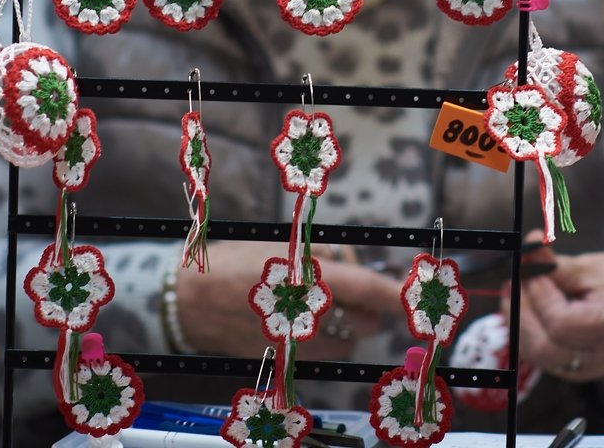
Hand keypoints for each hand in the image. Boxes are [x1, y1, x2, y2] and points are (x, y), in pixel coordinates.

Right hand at [174, 242, 403, 359]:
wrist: (190, 300)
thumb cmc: (237, 261)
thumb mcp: (285, 243)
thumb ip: (327, 257)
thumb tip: (357, 267)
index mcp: (307, 278)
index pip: (367, 289)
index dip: (396, 295)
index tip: (413, 297)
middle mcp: (307, 315)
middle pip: (365, 321)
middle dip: (368, 304)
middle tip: (346, 282)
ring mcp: (297, 343)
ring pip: (348, 341)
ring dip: (347, 322)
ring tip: (318, 298)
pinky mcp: (287, 359)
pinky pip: (325, 354)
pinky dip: (327, 338)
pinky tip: (305, 318)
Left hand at [505, 236, 603, 382]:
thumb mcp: (593, 268)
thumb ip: (557, 264)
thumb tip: (528, 246)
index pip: (563, 324)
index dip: (541, 297)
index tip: (532, 271)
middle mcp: (599, 356)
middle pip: (546, 347)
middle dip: (521, 311)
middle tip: (514, 279)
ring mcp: (582, 369)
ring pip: (535, 354)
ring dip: (517, 319)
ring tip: (516, 288)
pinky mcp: (568, 370)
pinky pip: (535, 355)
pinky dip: (521, 330)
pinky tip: (522, 305)